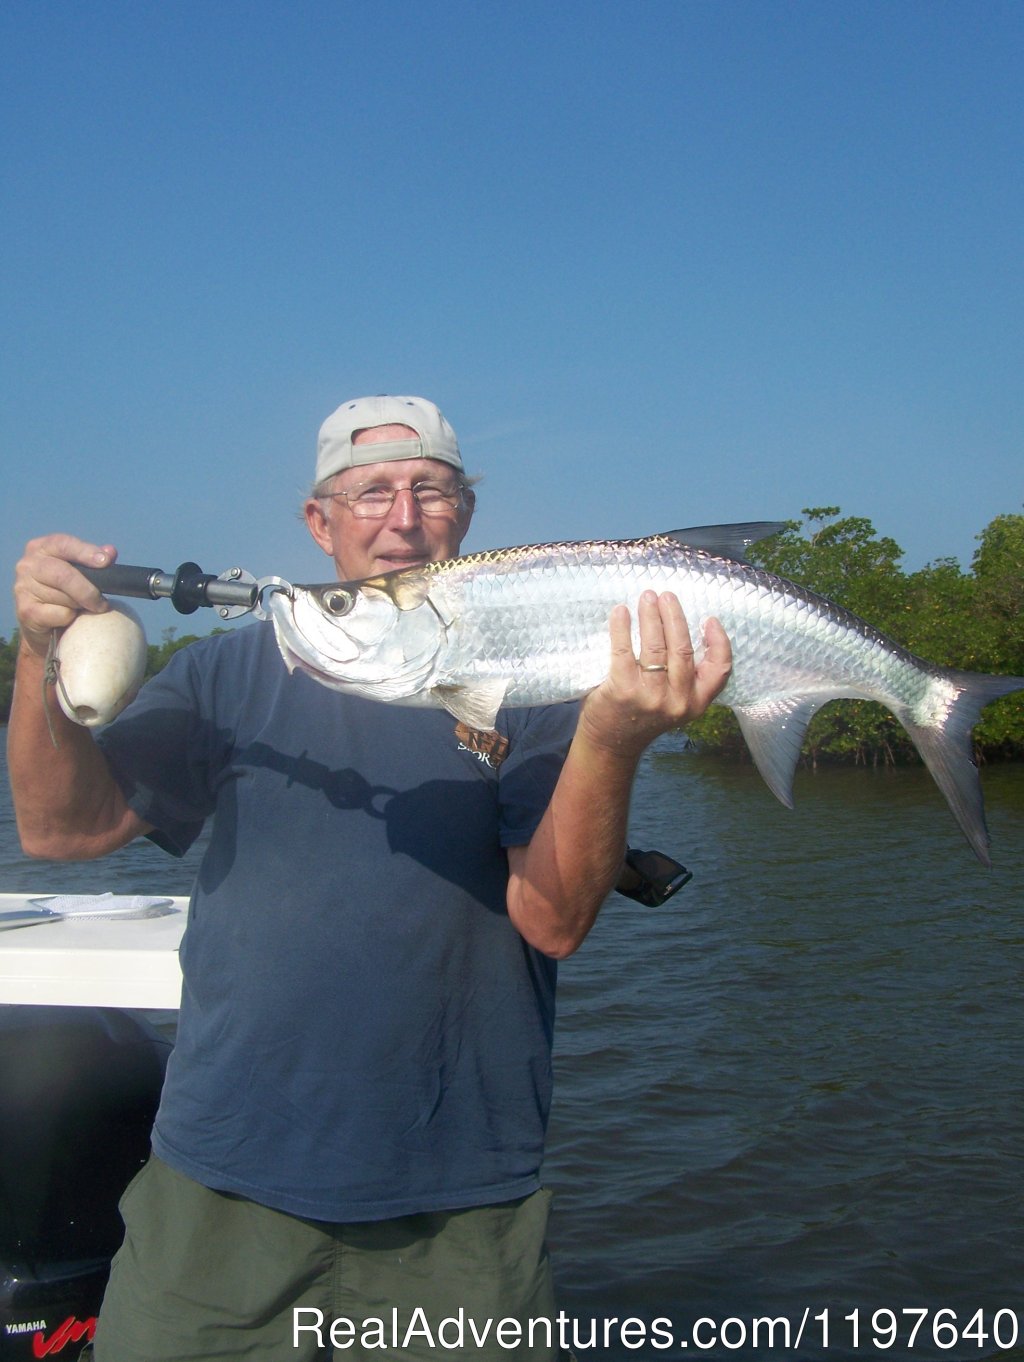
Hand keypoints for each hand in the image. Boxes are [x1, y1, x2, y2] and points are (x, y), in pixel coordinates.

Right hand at [13, 534, 116, 657]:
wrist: (40, 623)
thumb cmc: (62, 592)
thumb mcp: (78, 572)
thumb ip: (94, 561)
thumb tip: (110, 551)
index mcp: (40, 547)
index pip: (63, 544)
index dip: (86, 552)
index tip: (105, 561)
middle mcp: (27, 564)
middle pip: (64, 575)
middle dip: (88, 591)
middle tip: (103, 603)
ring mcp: (22, 587)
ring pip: (64, 598)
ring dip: (80, 606)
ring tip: (79, 608)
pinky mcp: (26, 610)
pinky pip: (60, 614)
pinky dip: (70, 617)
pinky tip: (65, 617)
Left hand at [578, 590, 731, 758]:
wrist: (611, 743)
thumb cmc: (642, 714)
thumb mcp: (674, 701)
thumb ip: (682, 675)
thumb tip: (678, 626)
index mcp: (696, 702)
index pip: (720, 670)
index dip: (719, 642)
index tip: (709, 619)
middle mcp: (678, 701)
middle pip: (683, 649)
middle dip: (675, 616)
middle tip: (666, 595)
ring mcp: (651, 697)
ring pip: (656, 647)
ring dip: (651, 616)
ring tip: (646, 597)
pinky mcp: (623, 691)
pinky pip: (624, 651)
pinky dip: (622, 627)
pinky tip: (620, 612)